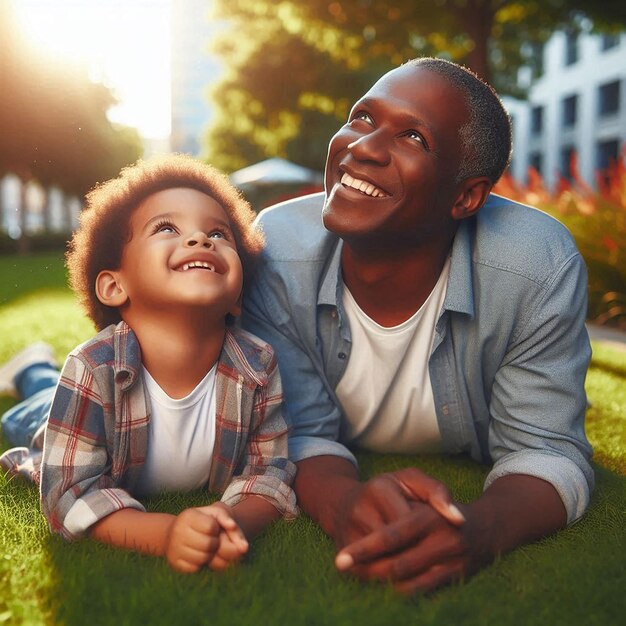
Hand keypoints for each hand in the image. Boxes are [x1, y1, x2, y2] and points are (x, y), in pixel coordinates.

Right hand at [165, 503, 245, 572]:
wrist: (178, 532)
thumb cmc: (203, 520)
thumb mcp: (216, 513)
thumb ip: (229, 522)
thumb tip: (244, 547)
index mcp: (188, 515)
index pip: (210, 527)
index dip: (215, 528)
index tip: (211, 526)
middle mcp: (177, 531)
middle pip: (208, 544)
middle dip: (215, 542)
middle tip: (210, 538)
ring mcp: (174, 548)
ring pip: (203, 558)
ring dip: (210, 554)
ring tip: (204, 546)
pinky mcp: (174, 563)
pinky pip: (195, 569)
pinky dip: (201, 564)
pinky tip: (198, 554)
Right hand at [333, 468, 470, 593]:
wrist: (344, 503)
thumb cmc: (389, 492)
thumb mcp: (412, 481)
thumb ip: (438, 492)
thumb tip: (459, 520)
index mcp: (379, 488)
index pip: (410, 521)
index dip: (427, 535)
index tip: (439, 539)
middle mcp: (360, 508)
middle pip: (396, 546)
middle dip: (418, 556)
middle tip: (433, 560)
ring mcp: (348, 531)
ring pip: (383, 563)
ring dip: (405, 572)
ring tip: (421, 568)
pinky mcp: (343, 552)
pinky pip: (369, 573)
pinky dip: (387, 579)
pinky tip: (402, 575)